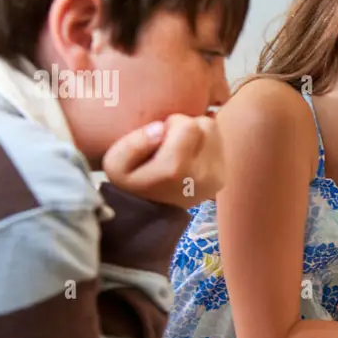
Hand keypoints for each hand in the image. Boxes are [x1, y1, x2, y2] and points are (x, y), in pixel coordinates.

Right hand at [102, 113, 225, 207]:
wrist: (149, 214)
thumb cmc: (131, 183)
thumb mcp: (116, 164)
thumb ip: (134, 143)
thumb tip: (160, 128)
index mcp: (176, 168)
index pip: (188, 124)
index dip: (173, 123)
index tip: (161, 135)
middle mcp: (202, 174)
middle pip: (207, 126)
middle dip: (188, 126)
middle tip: (171, 140)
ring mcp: (216, 178)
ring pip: (215, 132)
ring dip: (199, 133)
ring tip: (181, 147)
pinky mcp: (222, 178)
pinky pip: (219, 145)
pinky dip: (206, 144)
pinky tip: (191, 155)